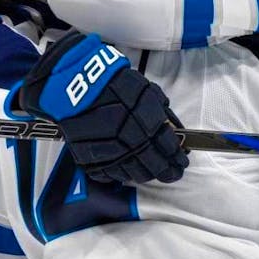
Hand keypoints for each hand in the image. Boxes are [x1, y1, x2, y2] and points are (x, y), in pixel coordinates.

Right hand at [17, 31, 187, 183]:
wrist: (76, 83)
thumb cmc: (113, 83)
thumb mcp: (146, 91)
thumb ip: (162, 114)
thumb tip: (176, 133)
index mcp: (146, 120)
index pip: (168, 147)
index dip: (178, 157)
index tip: (182, 161)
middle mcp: (129, 138)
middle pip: (153, 164)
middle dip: (167, 171)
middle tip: (172, 174)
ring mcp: (108, 150)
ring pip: (133, 173)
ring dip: (146, 175)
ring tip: (152, 173)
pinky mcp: (89, 157)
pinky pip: (109, 174)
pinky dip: (120, 175)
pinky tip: (128, 172)